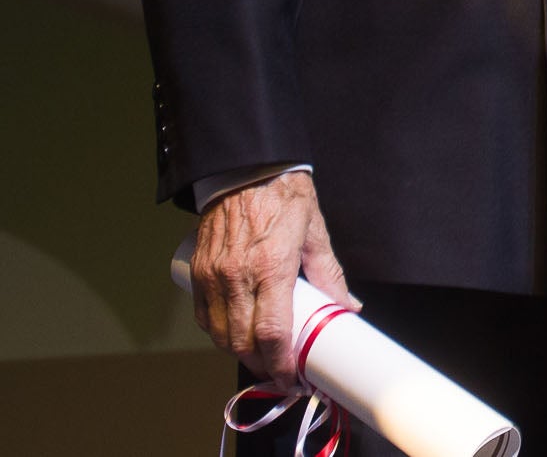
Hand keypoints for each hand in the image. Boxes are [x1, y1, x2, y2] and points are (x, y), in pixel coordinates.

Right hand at [190, 170, 354, 386]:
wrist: (244, 168)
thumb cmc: (283, 195)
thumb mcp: (315, 232)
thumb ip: (329, 274)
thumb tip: (347, 306)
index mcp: (272, 266)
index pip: (272, 332)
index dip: (282, 364)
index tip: (292, 377)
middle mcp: (238, 275)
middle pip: (242, 342)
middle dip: (262, 365)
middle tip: (280, 371)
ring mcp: (214, 275)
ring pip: (219, 334)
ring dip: (239, 353)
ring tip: (261, 356)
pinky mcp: (198, 271)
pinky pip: (203, 316)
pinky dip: (218, 333)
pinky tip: (235, 334)